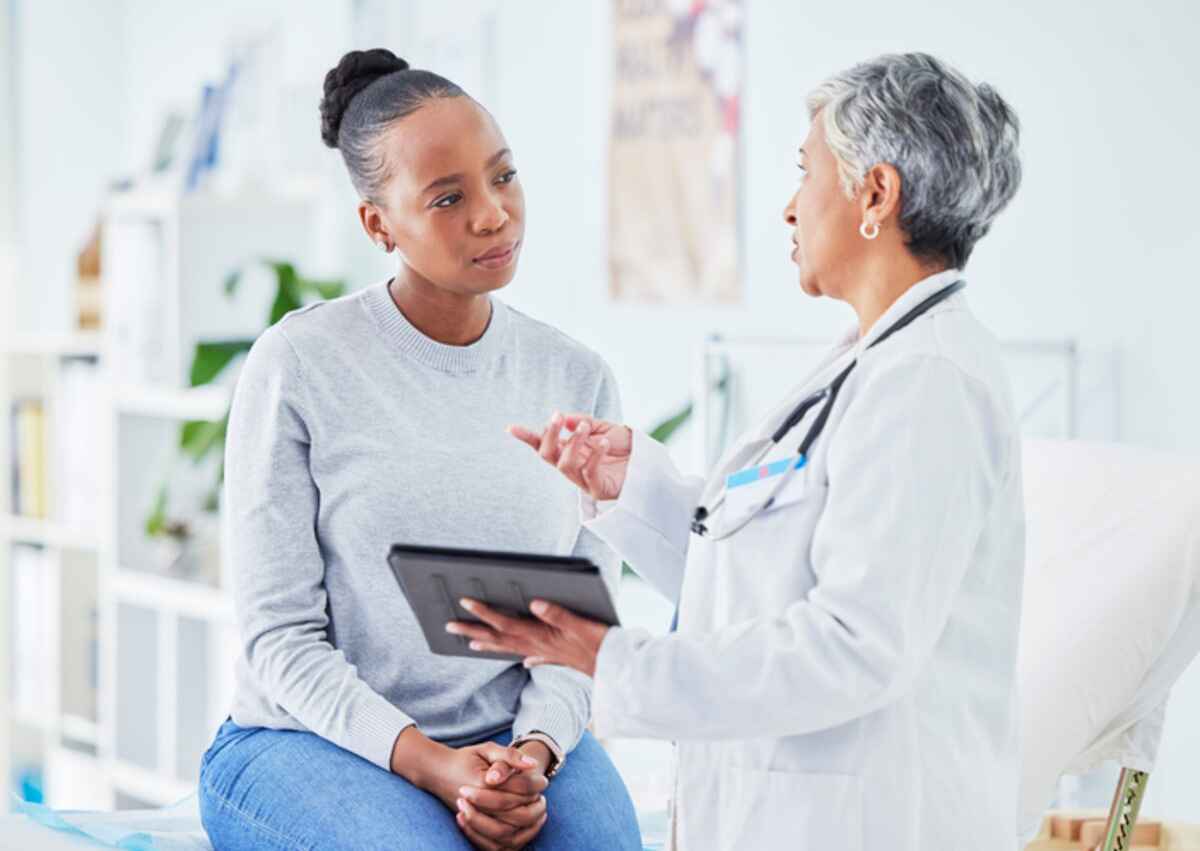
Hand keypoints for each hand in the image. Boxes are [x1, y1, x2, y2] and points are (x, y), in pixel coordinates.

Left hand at [448, 598, 609, 677]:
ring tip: (471, 643)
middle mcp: (537, 645)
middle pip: (499, 638)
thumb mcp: (581, 624)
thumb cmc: (599, 644)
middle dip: (474, 630)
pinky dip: (525, 656)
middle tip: (450, 625)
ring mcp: (546, 652)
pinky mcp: (558, 657)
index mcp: (540, 635)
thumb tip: (535, 603)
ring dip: (489, 644)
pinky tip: (524, 660)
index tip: (464, 602)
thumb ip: (558, 613)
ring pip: (510, 648)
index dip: (484, 612)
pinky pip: (534, 657)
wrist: (616, 667)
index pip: (505, 623)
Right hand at [457, 743, 549, 849]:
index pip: (519, 789)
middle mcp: (477, 806)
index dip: (535, 784)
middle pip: (517, 814)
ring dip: (528, 824)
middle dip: (534, 806)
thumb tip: (533, 765)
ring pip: (508, 833)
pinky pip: (496, 845)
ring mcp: (474, 820)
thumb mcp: (487, 749)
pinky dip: (514, 838)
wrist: (438, 772)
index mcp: (483, 783)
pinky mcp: (473, 831)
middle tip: (542, 797)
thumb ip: (510, 755)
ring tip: (537, 810)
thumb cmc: (466, 759)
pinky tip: (525, 825)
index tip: (543, 780)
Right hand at [508, 411, 631, 500]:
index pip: (543, 444)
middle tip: (557, 417)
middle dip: (549, 435)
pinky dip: (594, 456)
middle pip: (548, 455)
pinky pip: (589, 473)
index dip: (527, 437)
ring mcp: (583, 479)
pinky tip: (604, 443)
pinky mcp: (598, 489)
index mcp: (569, 450)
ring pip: (564, 464)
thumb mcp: (602, 427)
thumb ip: (583, 422)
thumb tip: (565, 419)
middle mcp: (572, 465)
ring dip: (573, 443)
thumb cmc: (623, 447)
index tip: (511, 428)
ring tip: (585, 428)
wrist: (647, 462)